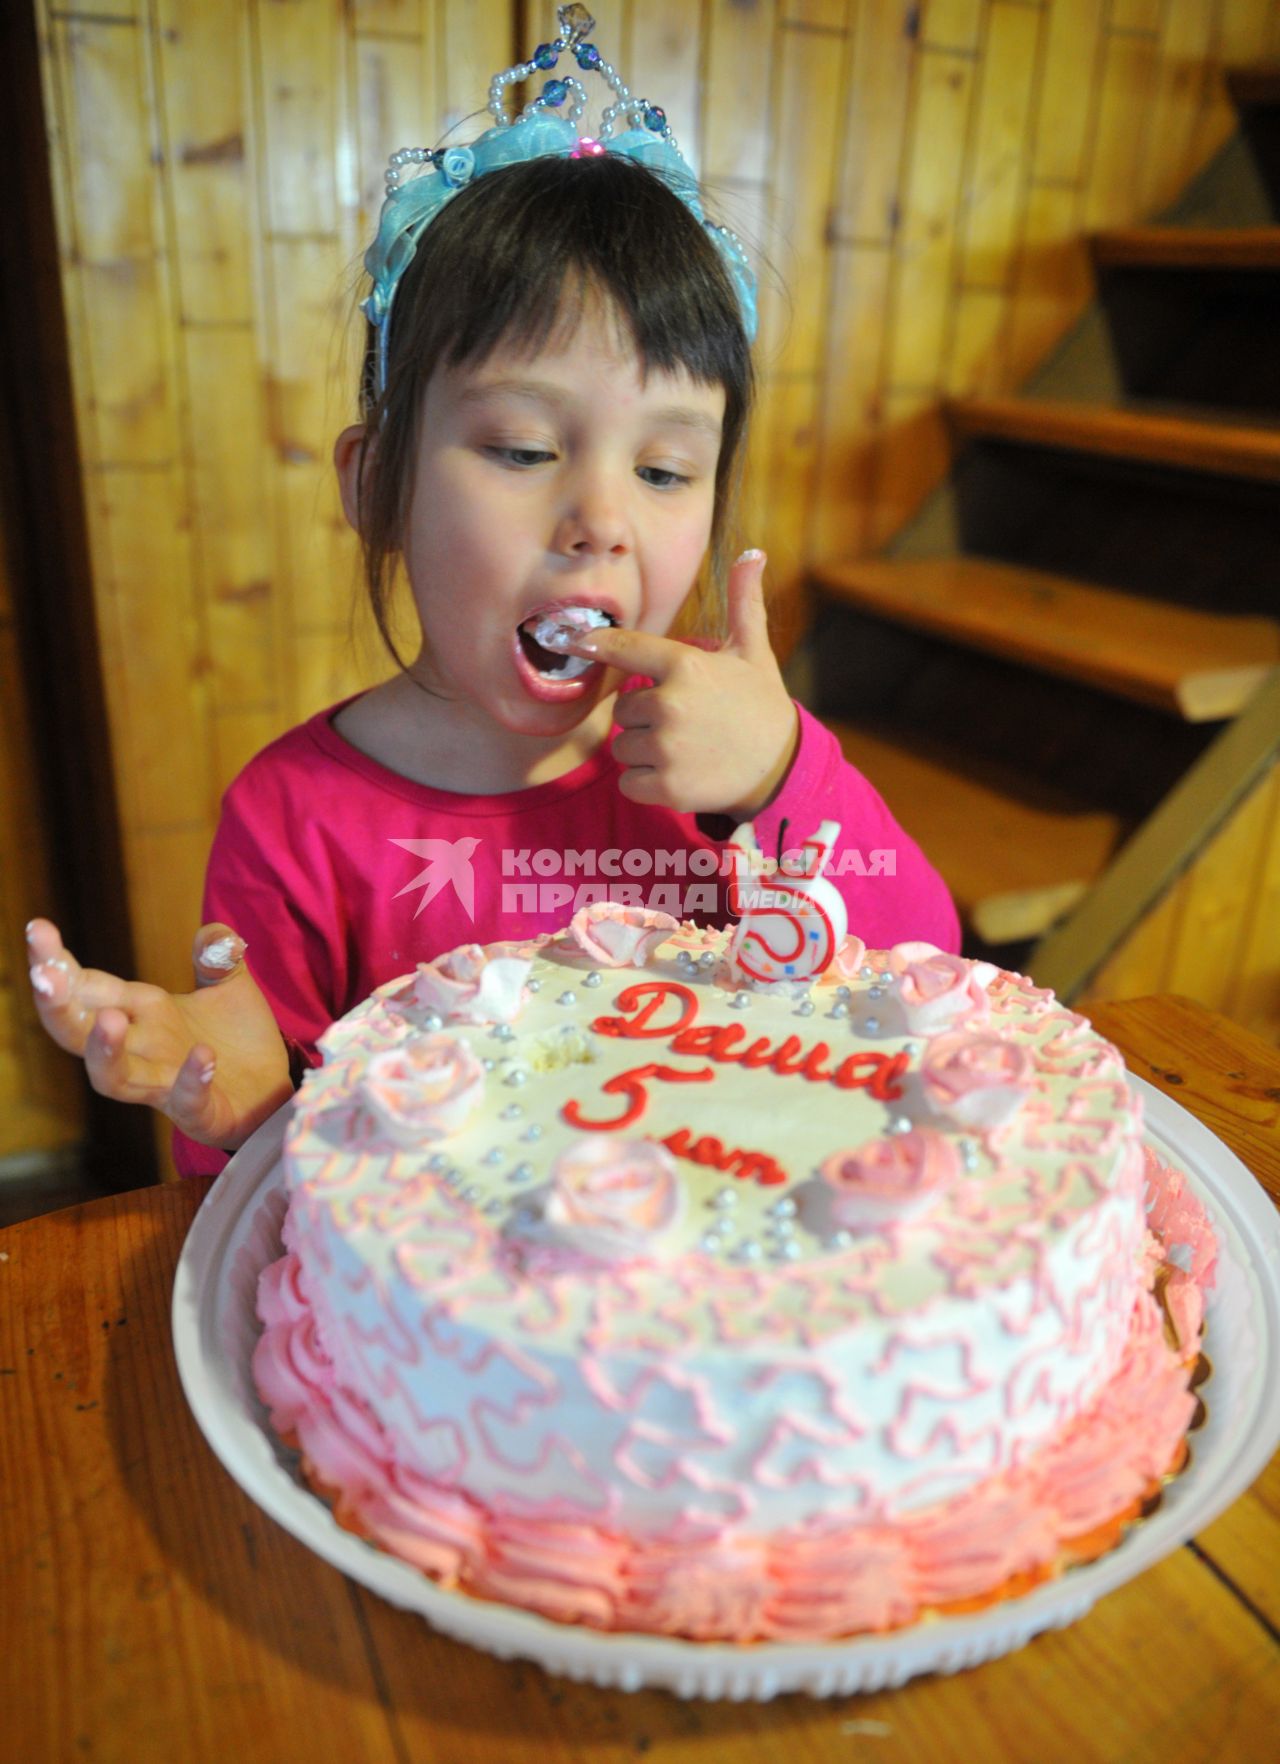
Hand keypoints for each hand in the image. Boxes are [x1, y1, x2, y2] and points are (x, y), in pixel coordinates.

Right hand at [26, 919, 291, 1149]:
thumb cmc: (237, 1040)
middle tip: (45, 975)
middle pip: (79, 1033)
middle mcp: (142, 1049)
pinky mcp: (201, 1114)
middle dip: (58, 1006)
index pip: (85, 987)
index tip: (38, 930)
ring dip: (106, 1051)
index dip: (57, 962)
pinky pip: (187, 1101)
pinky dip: (191, 1080)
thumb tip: (213, 934)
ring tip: (108, 1020)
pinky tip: (203, 1054)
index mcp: (140, 1012)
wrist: (273, 1093)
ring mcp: (165, 1085)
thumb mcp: (230, 987)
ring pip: (114, 1078)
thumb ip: (218, 956)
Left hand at [567, 550, 799, 817]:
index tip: (574, 641)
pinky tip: (679, 774)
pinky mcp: (665, 787)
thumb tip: (751, 553)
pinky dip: (646, 783)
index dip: (596, 644)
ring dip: (644, 750)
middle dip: (644, 715)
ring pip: (623, 746)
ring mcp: (666, 748)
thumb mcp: (752, 651)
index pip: (624, 649)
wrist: (784, 770)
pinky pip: (629, 782)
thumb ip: (742, 602)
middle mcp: (670, 705)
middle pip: (622, 708)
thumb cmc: (761, 705)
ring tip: (685, 749)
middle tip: (684, 722)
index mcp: (685, 666)